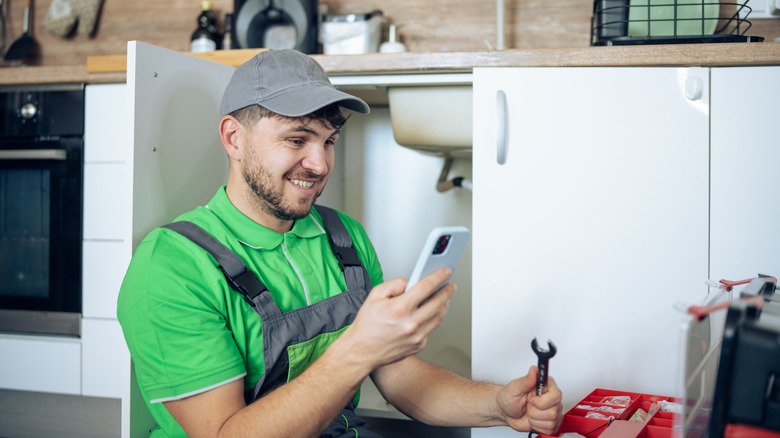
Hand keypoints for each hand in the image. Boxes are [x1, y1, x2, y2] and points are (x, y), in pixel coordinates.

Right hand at [338, 268, 455, 371]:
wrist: (362, 351)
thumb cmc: (366, 326)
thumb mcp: (375, 295)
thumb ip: (395, 284)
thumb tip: (410, 282)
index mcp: (400, 308)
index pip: (426, 287)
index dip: (439, 277)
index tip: (446, 272)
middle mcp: (411, 323)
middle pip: (438, 303)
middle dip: (448, 291)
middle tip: (451, 285)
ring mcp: (417, 336)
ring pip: (439, 317)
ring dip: (444, 305)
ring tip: (444, 298)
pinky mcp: (418, 345)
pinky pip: (431, 329)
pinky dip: (433, 319)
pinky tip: (430, 314)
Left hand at [498, 366, 562, 434]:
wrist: (506, 412)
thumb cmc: (509, 398)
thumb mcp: (514, 388)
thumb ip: (526, 380)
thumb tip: (534, 369)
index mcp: (546, 386)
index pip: (556, 395)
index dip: (542, 401)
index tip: (531, 400)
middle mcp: (552, 398)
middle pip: (554, 411)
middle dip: (535, 412)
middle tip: (528, 406)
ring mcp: (553, 411)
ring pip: (551, 421)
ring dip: (535, 419)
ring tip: (529, 413)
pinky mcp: (552, 422)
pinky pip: (550, 429)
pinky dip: (537, 426)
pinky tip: (532, 419)